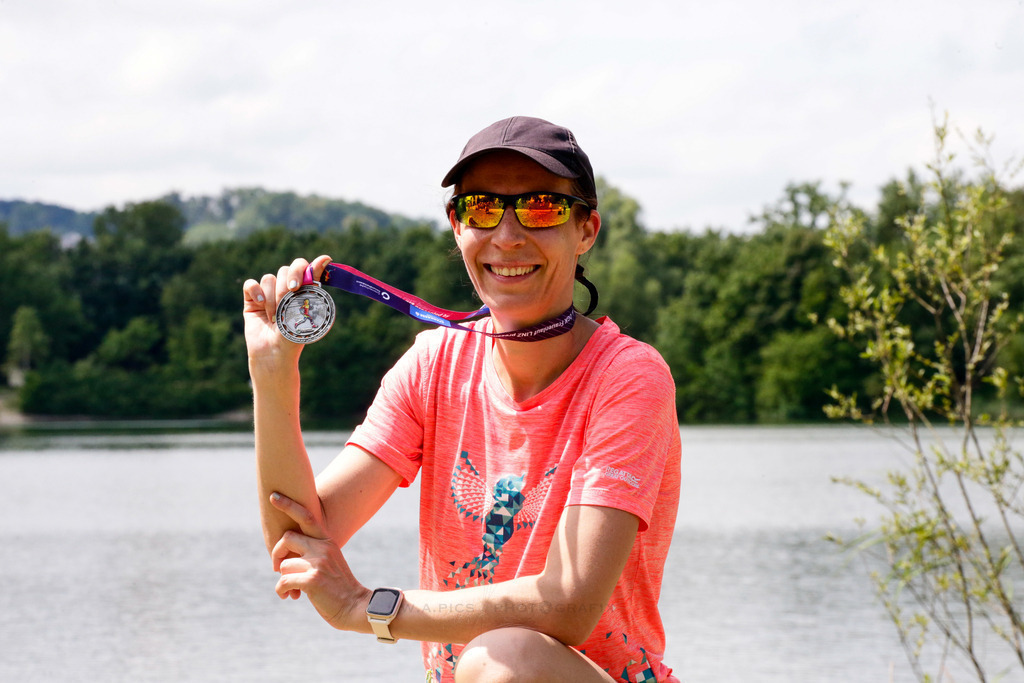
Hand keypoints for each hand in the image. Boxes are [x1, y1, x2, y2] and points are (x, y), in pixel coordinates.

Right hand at [241, 255, 332, 371]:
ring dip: (273, 298)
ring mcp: (268, 293)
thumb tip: (326, 257)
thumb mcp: (307, 309)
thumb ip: (313, 283)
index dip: (304, 268)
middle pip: (286, 269)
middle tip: (288, 300)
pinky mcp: (251, 299)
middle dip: (288, 285)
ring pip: (269, 278)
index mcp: (302, 290)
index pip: (303, 267)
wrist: (275, 353)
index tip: (307, 275)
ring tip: (275, 318)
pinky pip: (251, 284)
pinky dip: (256, 292)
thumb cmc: (294, 335)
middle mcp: (285, 289)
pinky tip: (260, 305)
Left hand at [269, 492, 370, 631]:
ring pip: (284, 564)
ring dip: (283, 579)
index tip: (273, 496)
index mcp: (327, 541)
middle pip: (287, 538)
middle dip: (277, 554)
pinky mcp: (312, 580)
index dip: (288, 505)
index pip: (307, 516)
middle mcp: (323, 548)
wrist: (355, 607)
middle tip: (277, 568)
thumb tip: (285, 560)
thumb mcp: (329, 564)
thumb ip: (312, 554)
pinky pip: (283, 581)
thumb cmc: (338, 588)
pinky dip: (281, 591)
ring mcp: (318, 563)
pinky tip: (288, 597)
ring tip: (290, 590)